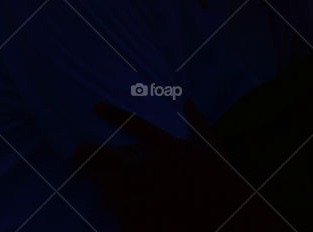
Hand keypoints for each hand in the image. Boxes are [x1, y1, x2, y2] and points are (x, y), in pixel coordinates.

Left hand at [76, 100, 287, 231]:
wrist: (237, 213)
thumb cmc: (225, 176)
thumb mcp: (212, 144)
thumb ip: (196, 121)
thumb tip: (187, 100)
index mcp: (172, 146)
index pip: (137, 126)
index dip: (115, 116)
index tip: (96, 107)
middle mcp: (161, 167)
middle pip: (118, 159)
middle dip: (94, 155)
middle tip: (75, 151)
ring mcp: (157, 192)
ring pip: (118, 185)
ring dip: (100, 181)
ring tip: (86, 175)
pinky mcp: (158, 213)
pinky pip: (128, 210)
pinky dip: (115, 205)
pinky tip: (104, 202)